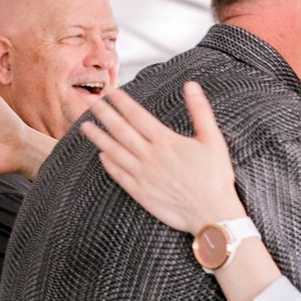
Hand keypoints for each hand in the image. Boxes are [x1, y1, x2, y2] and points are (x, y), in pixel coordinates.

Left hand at [81, 82, 242, 233]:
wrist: (211, 213)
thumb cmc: (215, 177)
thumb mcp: (213, 139)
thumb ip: (200, 111)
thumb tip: (191, 86)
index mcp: (166, 142)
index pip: (137, 116)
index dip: (122, 102)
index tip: (112, 92)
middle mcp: (150, 157)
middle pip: (121, 130)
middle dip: (104, 114)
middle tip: (90, 102)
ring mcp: (143, 176)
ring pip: (114, 152)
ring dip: (98, 137)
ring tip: (85, 126)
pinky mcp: (141, 193)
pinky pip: (119, 176)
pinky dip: (108, 164)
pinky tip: (101, 156)